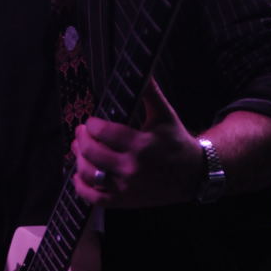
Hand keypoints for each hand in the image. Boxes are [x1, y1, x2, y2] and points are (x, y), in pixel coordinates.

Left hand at [71, 80, 203, 207]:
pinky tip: (78, 175)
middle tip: (81, 132)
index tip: (91, 121)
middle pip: (92, 153)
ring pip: (90, 174)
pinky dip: (81, 187)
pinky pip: (94, 198)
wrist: (192, 175)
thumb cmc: (176, 142)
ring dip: (78, 160)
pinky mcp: (124, 201)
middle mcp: (132, 168)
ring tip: (78, 149)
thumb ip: (150, 92)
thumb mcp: (165, 115)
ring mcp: (127, 187)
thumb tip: (141, 69)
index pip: (103, 132)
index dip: (91, 124)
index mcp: (141, 145)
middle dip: (81, 139)